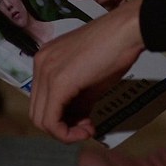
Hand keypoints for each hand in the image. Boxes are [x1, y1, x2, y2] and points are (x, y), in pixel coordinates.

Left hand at [30, 0, 144, 142]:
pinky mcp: (58, 82)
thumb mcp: (91, 80)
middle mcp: (39, 64)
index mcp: (45, 60)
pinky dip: (67, 133)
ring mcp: (45, 72)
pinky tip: (87, 130)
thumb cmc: (114, 50)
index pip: (42, 100)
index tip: (86, 121)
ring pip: (41, 120)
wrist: (127, 31)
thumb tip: (77, 122)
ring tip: (89, 129)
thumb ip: (78, 101)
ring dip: (65, 133)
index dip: (62, 119)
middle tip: (87, 128)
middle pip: (38, 112)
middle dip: (62, 128)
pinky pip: (51, 120)